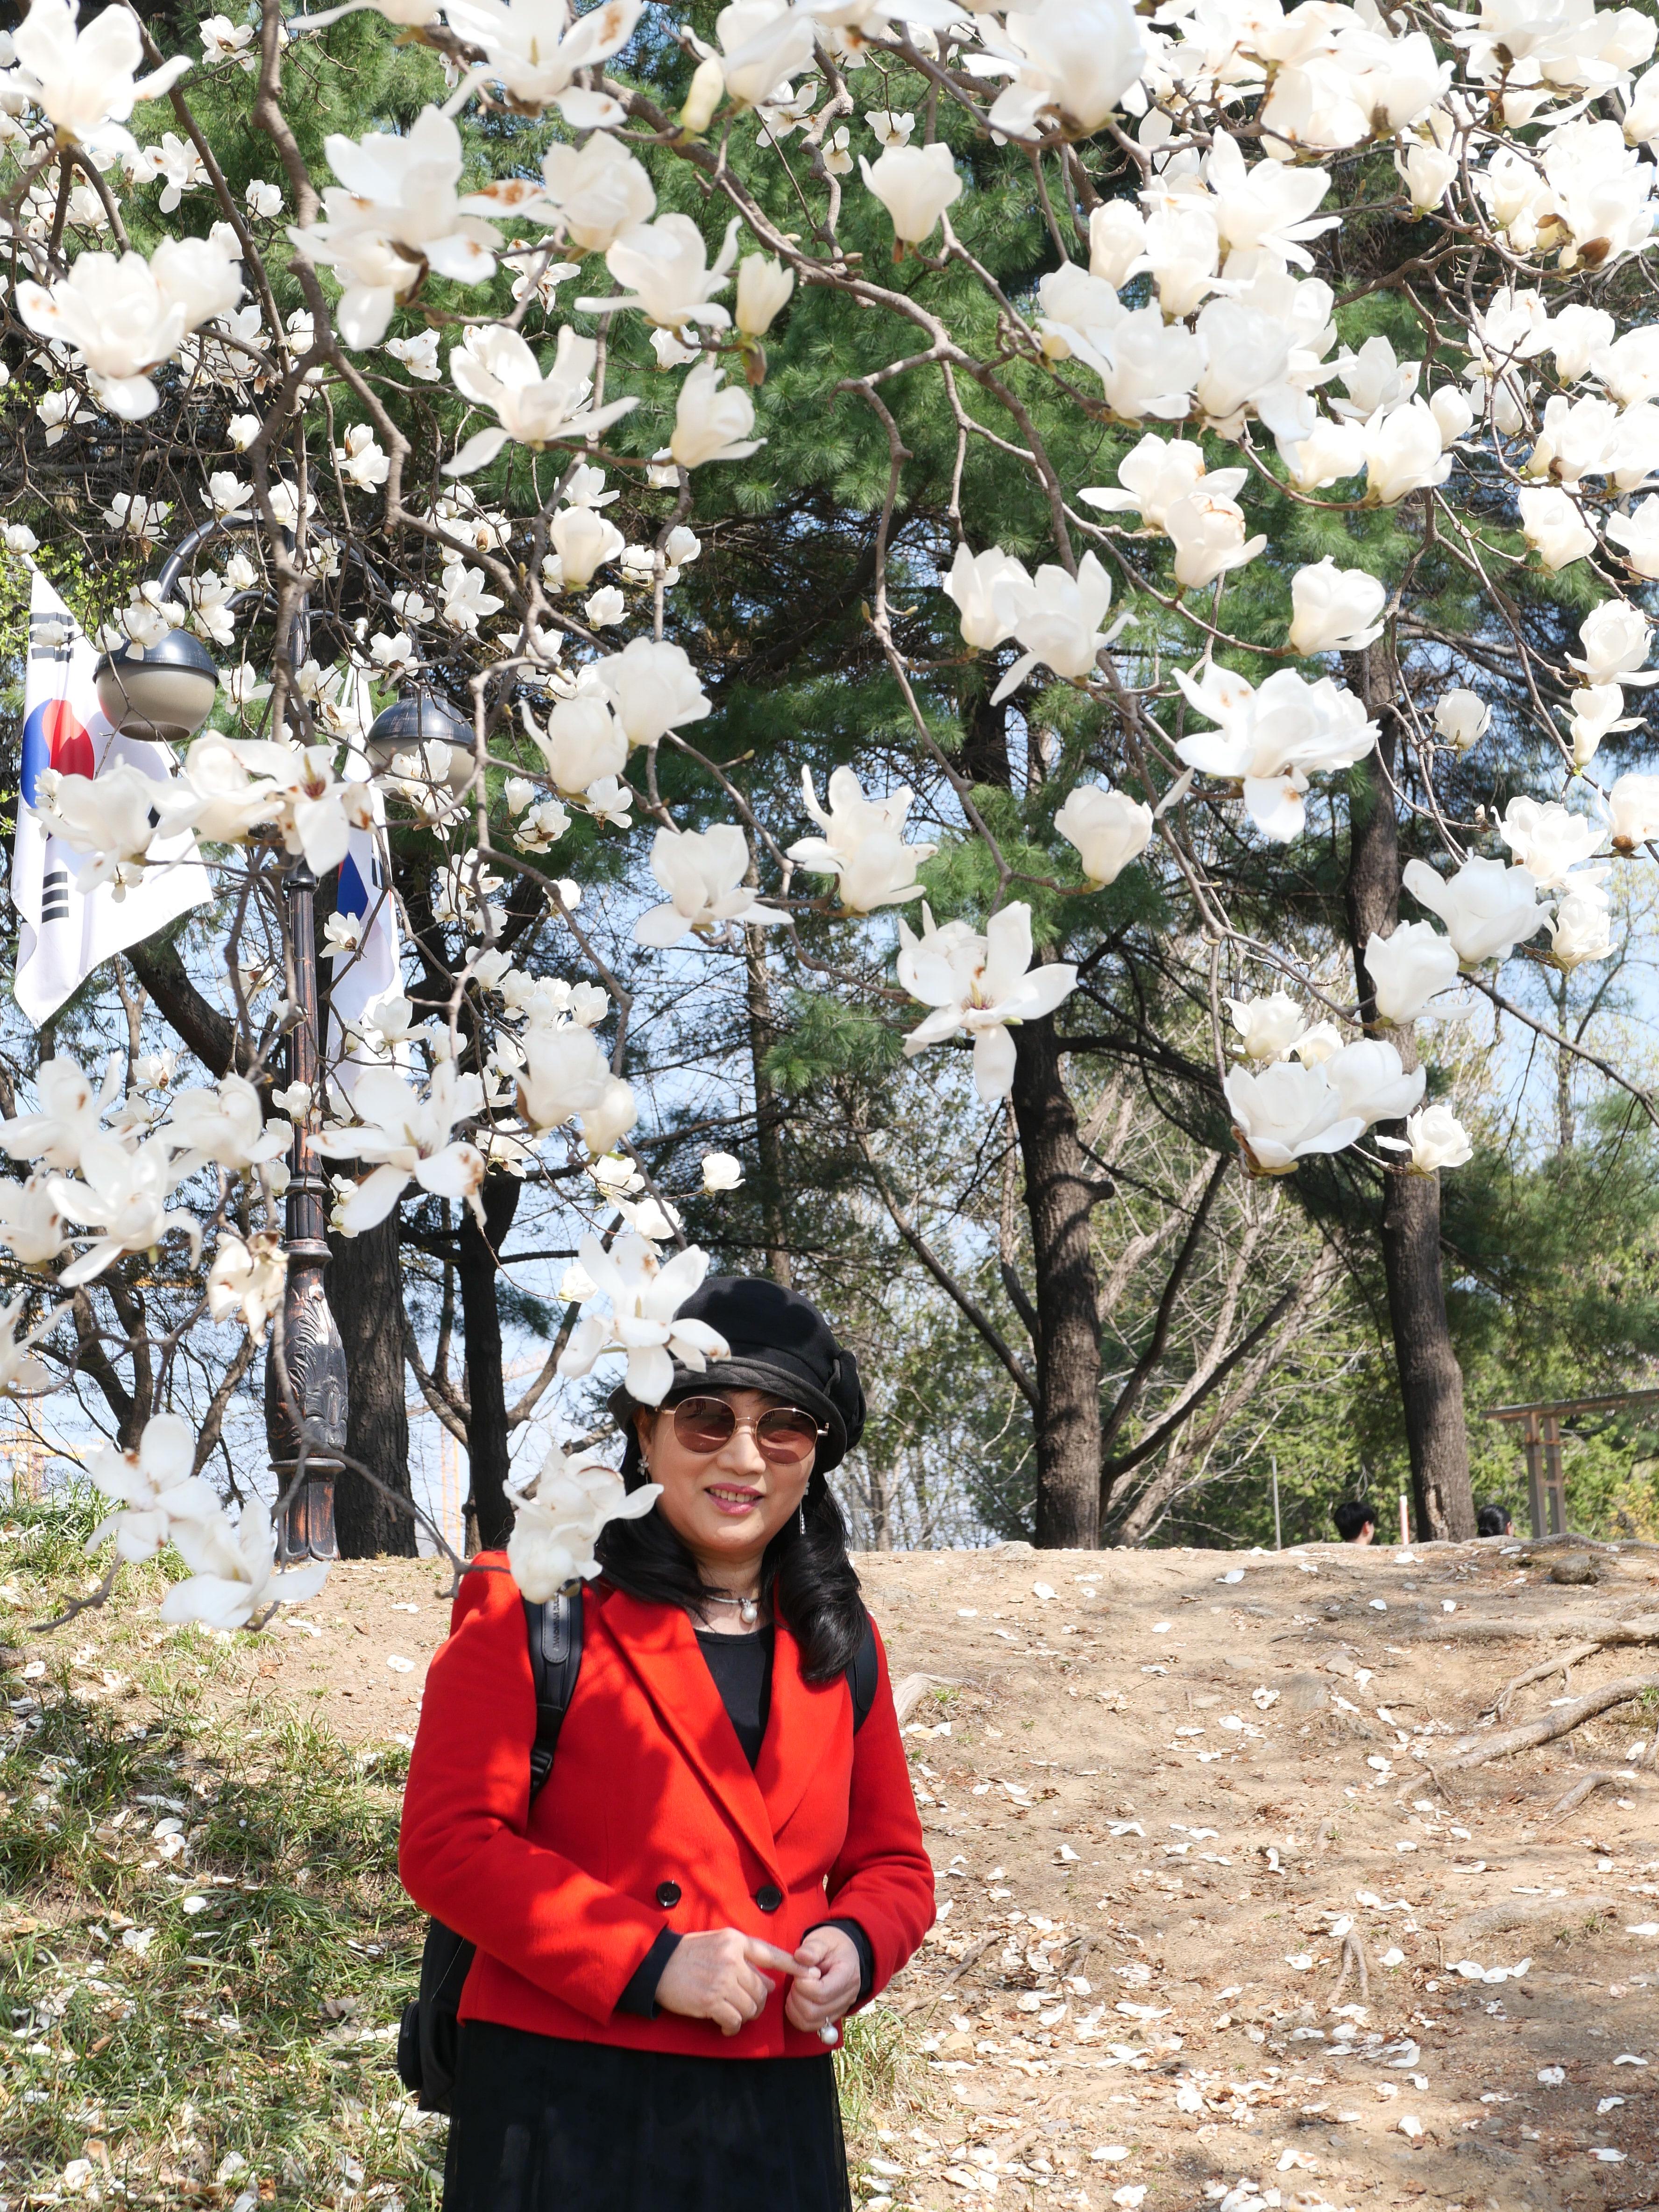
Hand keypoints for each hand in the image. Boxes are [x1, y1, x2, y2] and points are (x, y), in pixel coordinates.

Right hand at [654, 1928, 804, 2036]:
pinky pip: (734, 2020)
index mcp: (736, 1941)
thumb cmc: (690, 1954)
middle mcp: (732, 1959)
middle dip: (757, 2003)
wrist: (658, 1965)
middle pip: (761, 1990)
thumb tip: (769, 1983)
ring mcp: (722, 1980)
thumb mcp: (720, 1943)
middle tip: (744, 2006)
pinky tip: (724, 2025)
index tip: (812, 1973)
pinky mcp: (711, 2001)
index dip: (794, 1965)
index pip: (771, 1954)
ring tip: (732, 2014)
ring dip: (744, 2016)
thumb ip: (746, 1958)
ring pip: (750, 2007)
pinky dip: (732, 2027)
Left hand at [784, 1926, 861, 2035]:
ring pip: (810, 2022)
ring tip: (796, 1989)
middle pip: (814, 2011)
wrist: (844, 1954)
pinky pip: (810, 2026)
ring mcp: (840, 2009)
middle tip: (796, 1980)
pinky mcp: (831, 2016)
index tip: (800, 1971)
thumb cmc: (832, 1946)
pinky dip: (796, 2016)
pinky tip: (796, 2000)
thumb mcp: (823, 1940)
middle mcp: (847, 1997)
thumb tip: (800, 1957)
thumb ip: (812, 1948)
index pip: (822, 1992)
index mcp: (847, 1975)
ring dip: (795, 2007)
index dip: (804, 1985)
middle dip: (797, 1996)